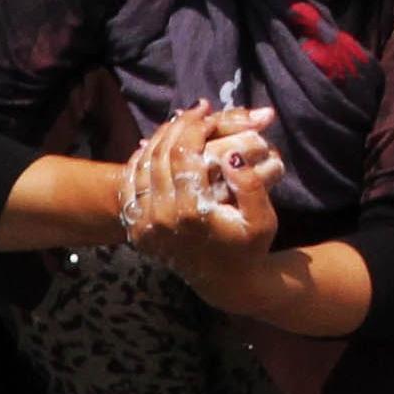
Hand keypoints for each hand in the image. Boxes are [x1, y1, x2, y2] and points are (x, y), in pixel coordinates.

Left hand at [121, 105, 284, 275]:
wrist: (226, 282)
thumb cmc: (249, 247)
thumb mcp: (263, 220)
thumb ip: (251, 187)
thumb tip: (231, 155)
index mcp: (191, 213)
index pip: (183, 154)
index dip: (196, 127)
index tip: (210, 114)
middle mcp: (161, 218)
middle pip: (160, 154)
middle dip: (179, 126)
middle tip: (197, 112)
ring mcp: (144, 225)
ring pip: (142, 164)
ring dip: (161, 138)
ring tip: (181, 123)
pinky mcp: (136, 229)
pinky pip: (131, 184)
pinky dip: (141, 159)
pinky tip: (158, 146)